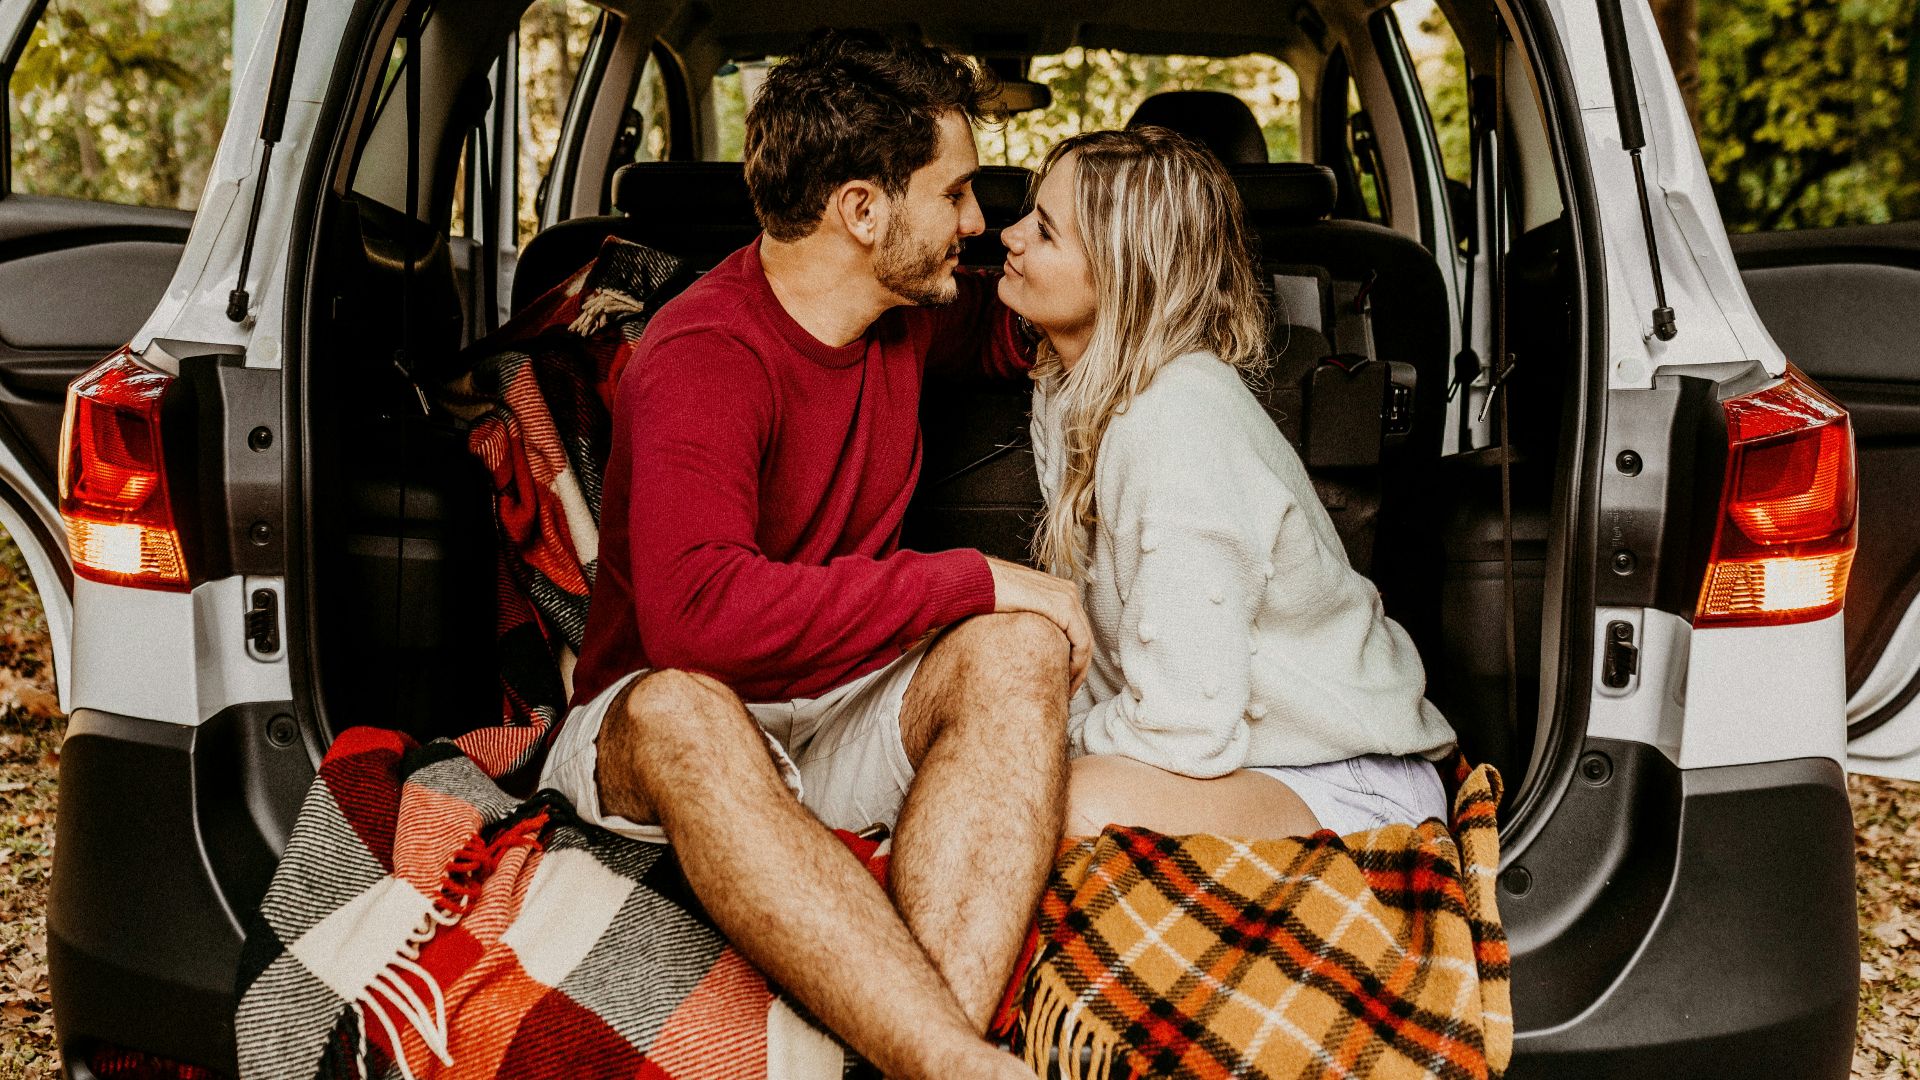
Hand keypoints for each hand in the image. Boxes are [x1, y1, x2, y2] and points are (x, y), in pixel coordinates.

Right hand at [984, 556, 1090, 694]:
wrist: (976, 581)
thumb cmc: (985, 596)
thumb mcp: (1012, 609)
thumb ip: (1025, 622)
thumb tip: (1021, 646)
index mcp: (1057, 591)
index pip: (1075, 631)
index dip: (1072, 659)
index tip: (1060, 682)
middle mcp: (1068, 591)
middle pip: (1083, 637)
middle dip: (1078, 668)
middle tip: (1066, 692)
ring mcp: (1068, 597)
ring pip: (1086, 643)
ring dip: (1079, 671)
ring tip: (1066, 692)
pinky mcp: (1064, 607)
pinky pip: (1081, 642)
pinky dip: (1078, 665)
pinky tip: (1066, 682)